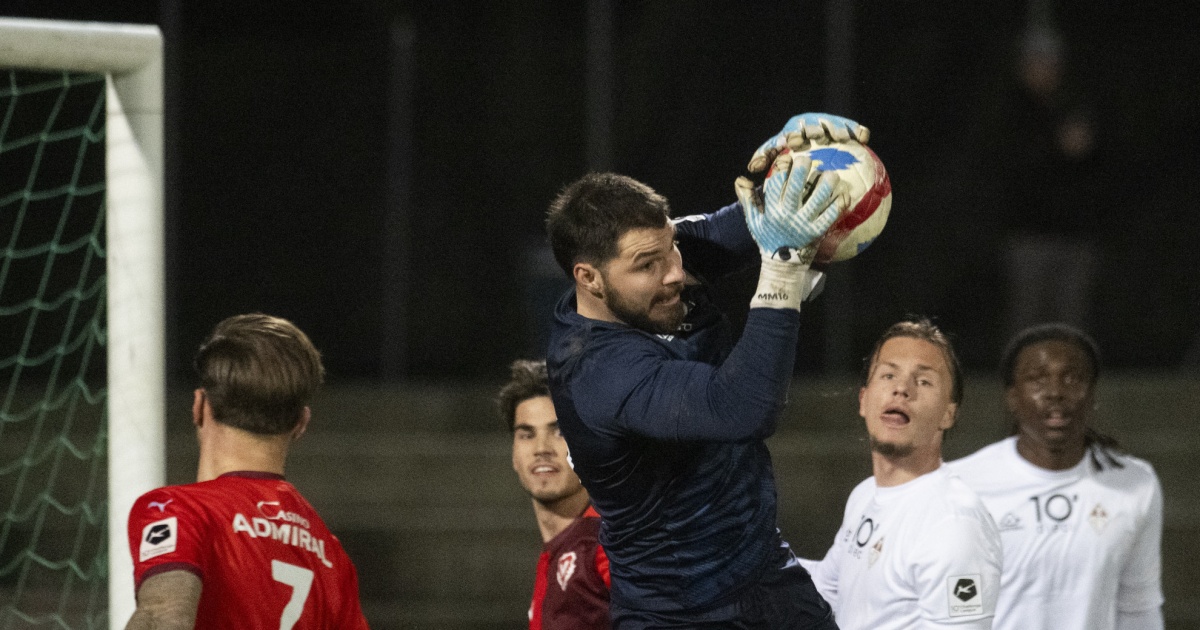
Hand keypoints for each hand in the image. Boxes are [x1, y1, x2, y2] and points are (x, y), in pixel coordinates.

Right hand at [736, 152, 841, 263]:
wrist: (783, 265)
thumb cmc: (768, 239)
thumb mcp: (754, 221)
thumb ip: (748, 199)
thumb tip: (740, 179)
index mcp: (772, 210)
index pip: (776, 182)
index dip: (782, 166)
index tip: (788, 158)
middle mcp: (788, 214)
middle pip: (797, 186)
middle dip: (803, 168)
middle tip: (808, 159)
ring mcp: (804, 223)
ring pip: (818, 198)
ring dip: (826, 182)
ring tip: (831, 174)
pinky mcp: (818, 231)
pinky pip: (831, 214)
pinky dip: (839, 202)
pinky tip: (844, 192)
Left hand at [747, 112, 869, 172]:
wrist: (809, 149)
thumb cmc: (790, 158)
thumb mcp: (775, 158)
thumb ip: (765, 159)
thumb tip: (751, 168)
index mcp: (791, 132)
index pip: (790, 132)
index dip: (791, 136)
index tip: (792, 143)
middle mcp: (808, 125)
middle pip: (811, 123)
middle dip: (813, 128)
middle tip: (816, 134)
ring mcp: (826, 124)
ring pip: (831, 123)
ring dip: (836, 128)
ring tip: (843, 137)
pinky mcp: (842, 127)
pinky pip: (850, 127)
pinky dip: (856, 130)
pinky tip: (864, 138)